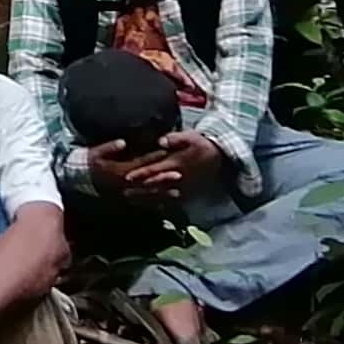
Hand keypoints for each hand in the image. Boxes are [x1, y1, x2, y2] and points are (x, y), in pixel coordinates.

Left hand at [105, 129, 221, 198]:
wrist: (220, 158)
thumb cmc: (201, 145)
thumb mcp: (190, 137)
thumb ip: (175, 139)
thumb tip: (161, 141)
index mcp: (177, 164)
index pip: (155, 170)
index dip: (141, 174)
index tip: (127, 177)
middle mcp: (179, 179)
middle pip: (155, 186)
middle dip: (139, 190)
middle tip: (123, 193)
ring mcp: (184, 189)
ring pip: (162, 197)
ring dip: (146, 199)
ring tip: (131, 200)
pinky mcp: (188, 195)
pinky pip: (172, 203)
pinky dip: (159, 205)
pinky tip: (149, 206)